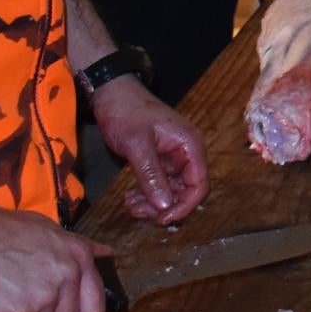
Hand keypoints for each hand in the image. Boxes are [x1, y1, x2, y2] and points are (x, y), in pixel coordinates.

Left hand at [90, 77, 208, 224]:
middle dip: (164, 206)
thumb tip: (165, 207)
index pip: (199, 184)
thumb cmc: (126, 112)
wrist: (111, 92)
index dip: (184, 206)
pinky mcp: (160, 160)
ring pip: (171, 191)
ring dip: (153, 203)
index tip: (162, 219)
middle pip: (186, 191)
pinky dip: (147, 194)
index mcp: (190, 145)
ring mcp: (173, 157)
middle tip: (138, 212)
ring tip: (130, 206)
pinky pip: (159, 184)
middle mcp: (186, 152)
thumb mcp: (137, 145)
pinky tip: (131, 198)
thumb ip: (152, 176)